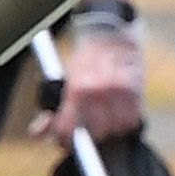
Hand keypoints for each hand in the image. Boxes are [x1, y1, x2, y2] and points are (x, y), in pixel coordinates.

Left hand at [32, 14, 145, 142]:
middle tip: (87, 123)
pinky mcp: (138, 93)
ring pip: (114, 130)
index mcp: (77, 88)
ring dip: (109, 127)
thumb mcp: (61, 82)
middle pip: (95, 134)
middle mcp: (100, 91)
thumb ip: (48, 111)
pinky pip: (131, 121)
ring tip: (104, 114)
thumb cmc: (83, 61)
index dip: (66, 139)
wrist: (110, 36)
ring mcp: (121, 93)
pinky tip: (117, 110)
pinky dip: (124, 120)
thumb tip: (36, 134)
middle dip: (89, 132)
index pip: (68, 130)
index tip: (66, 138)